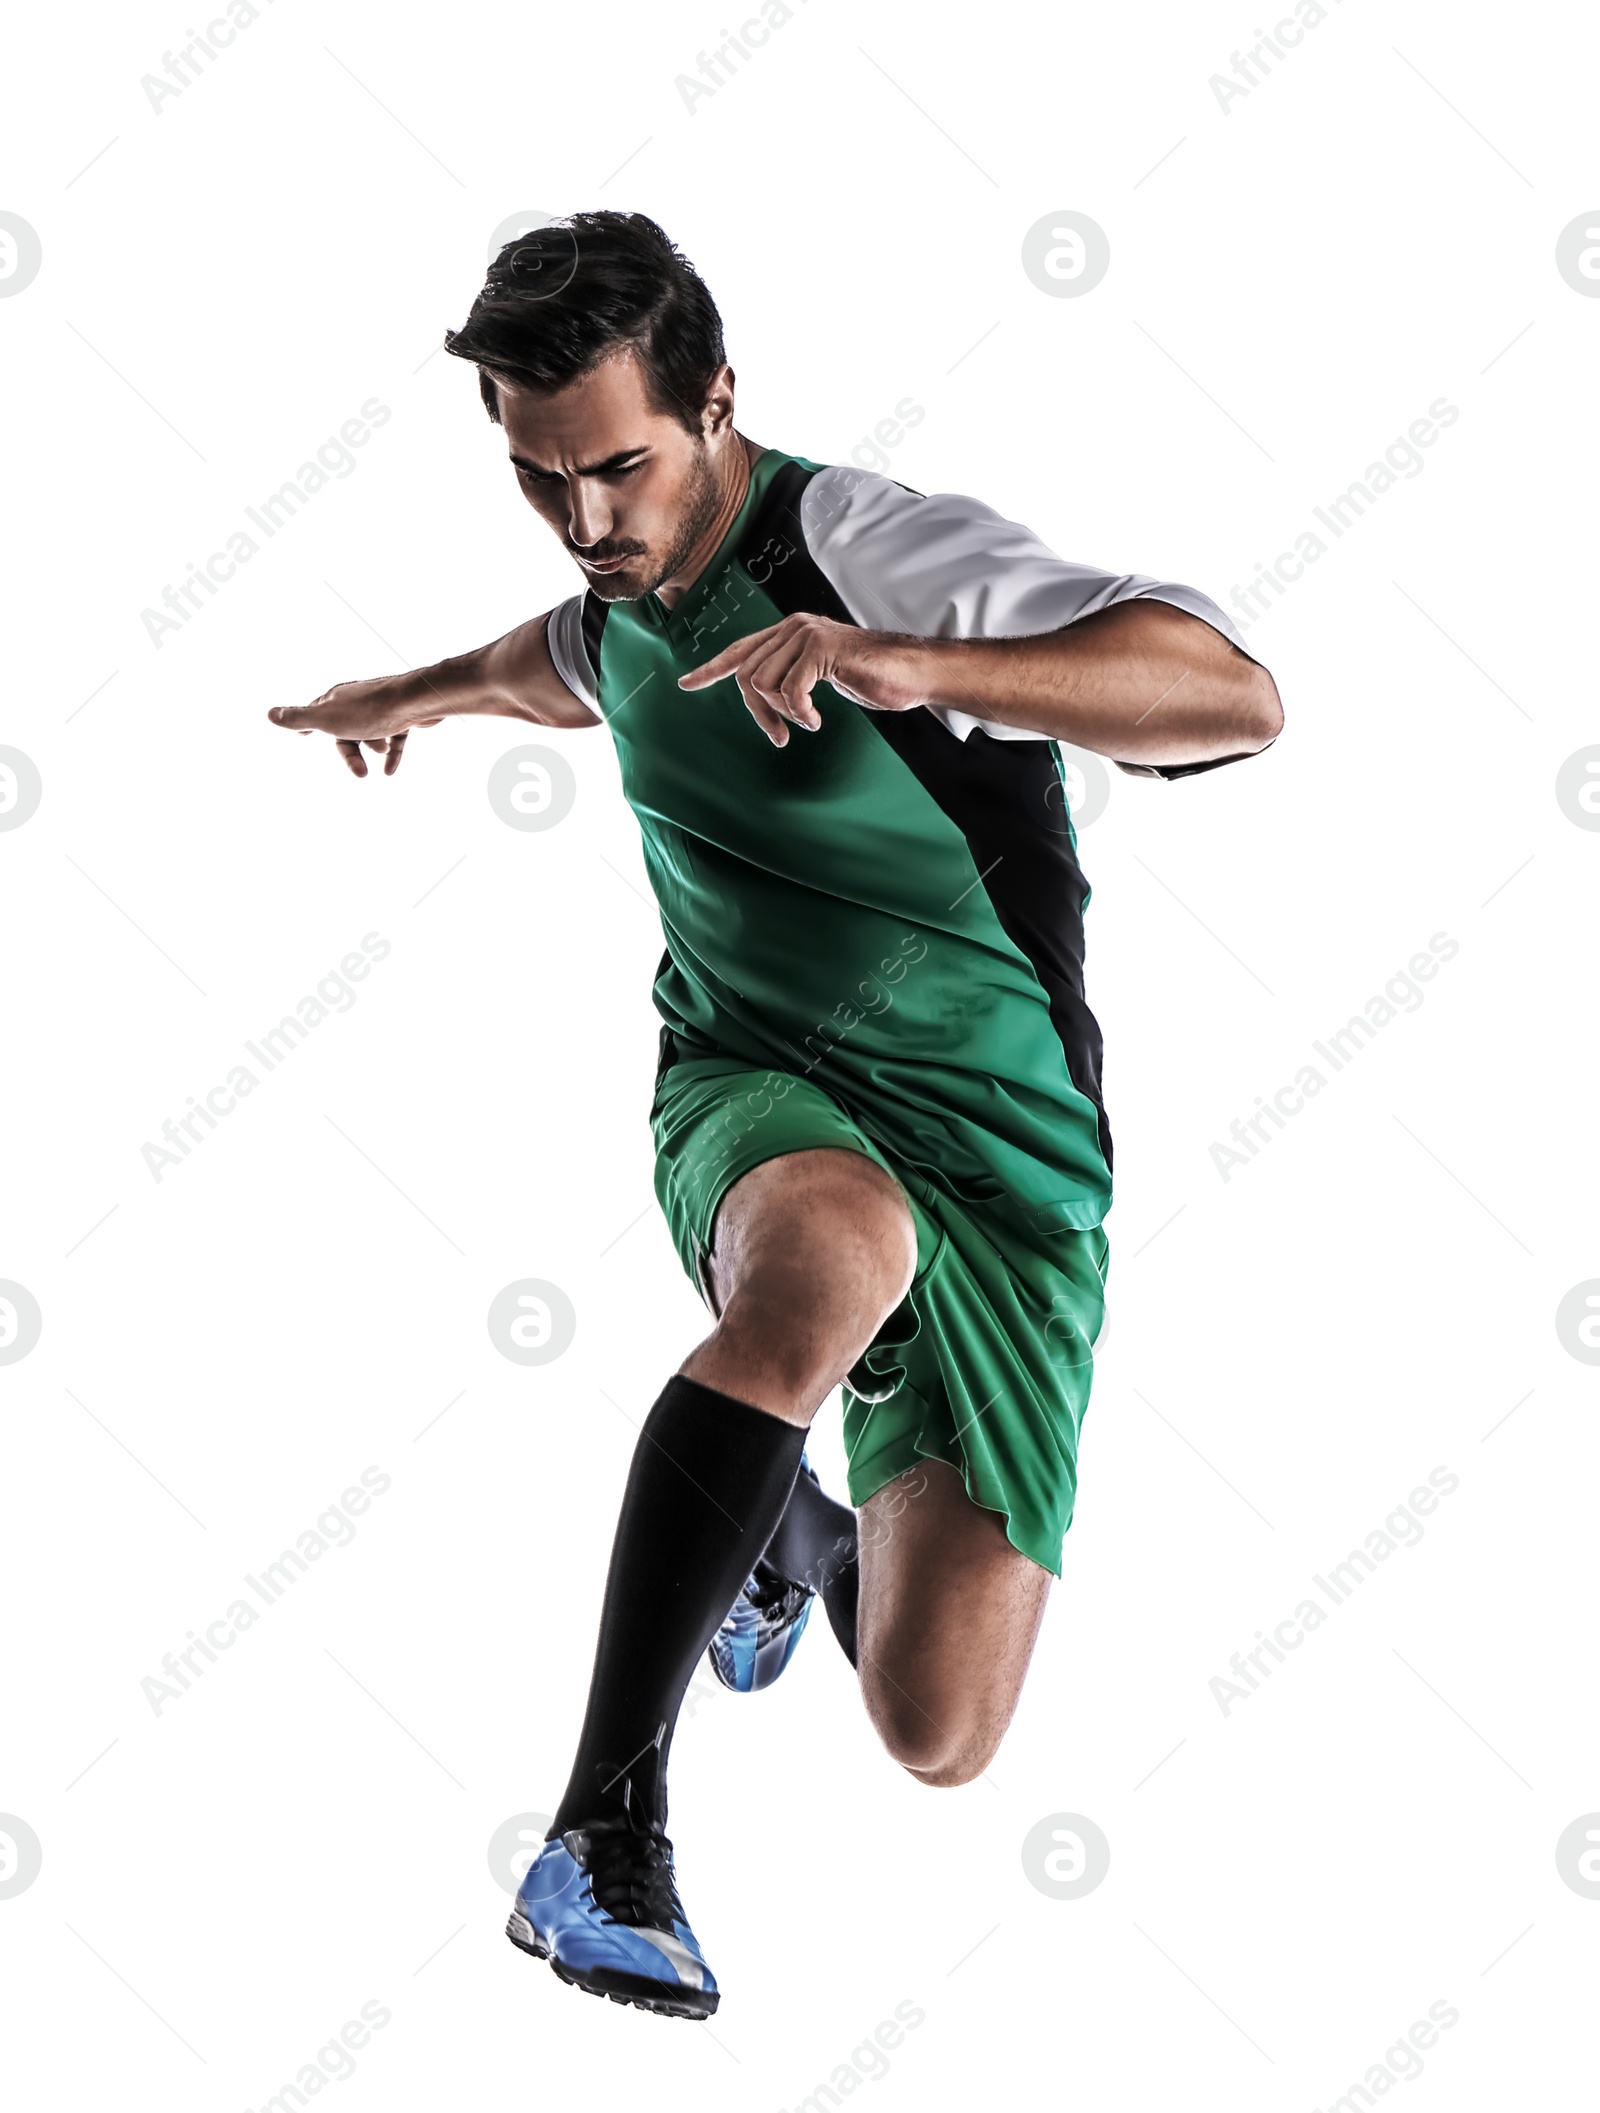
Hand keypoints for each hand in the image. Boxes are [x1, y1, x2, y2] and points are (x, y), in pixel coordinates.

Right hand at [267, 674, 445, 777]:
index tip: (301, 736)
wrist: (413, 700)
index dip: (307, 723)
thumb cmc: (369, 710)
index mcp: (337, 698)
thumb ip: (299, 718)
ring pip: (370, 733)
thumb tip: (269, 714)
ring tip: (382, 750)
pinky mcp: (402, 715)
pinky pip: (395, 738)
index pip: (316, 711)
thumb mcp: (327, 718)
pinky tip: (390, 771)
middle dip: (350, 752)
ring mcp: (380, 707)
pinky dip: (392, 754)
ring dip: (374, 747)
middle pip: (346, 730)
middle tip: (360, 773)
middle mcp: (357, 700)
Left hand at [677, 614, 931, 746]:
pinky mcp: (822, 649)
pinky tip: (816, 720)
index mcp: (790, 632)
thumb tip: (764, 694)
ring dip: (781, 714)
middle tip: (779, 738)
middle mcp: (793, 627)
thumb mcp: (822, 675)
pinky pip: (789, 690)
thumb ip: (792, 674)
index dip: (711, 669)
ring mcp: (807, 634)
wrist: (911, 672)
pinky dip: (799, 713)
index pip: (740, 649)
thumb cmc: (872, 676)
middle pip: (747, 674)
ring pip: (763, 683)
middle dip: (758, 713)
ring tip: (805, 723)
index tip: (687, 684)